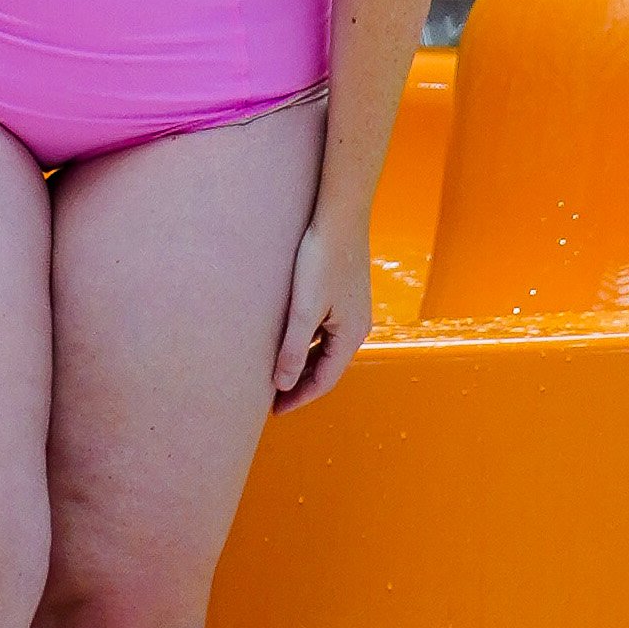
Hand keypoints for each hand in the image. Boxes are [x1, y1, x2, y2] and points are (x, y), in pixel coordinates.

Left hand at [271, 217, 371, 411]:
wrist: (340, 216)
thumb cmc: (321, 258)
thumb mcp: (303, 308)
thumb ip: (292, 348)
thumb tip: (282, 384)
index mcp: (351, 335)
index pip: (324, 381)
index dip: (299, 397)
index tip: (275, 411)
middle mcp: (357, 327)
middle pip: (326, 367)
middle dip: (300, 384)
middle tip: (272, 398)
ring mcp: (352, 311)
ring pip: (324, 349)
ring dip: (303, 363)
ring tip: (276, 372)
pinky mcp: (344, 296)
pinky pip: (325, 331)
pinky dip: (307, 343)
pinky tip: (288, 340)